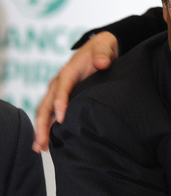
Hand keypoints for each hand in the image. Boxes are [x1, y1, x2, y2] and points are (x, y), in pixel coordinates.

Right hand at [33, 31, 118, 151]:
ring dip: (41, 129)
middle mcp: (59, 82)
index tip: (61, 119)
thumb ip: (103, 54)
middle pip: (47, 104)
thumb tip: (102, 63)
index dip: (60, 102)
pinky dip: (48, 127)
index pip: (62, 87)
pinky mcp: (63, 98)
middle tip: (43, 142)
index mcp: (69, 71)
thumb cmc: (102, 48)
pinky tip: (48, 143)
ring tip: (40, 148)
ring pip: (45, 111)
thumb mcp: (104, 47)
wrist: (100, 48)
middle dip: (43, 123)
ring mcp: (59, 91)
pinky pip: (51, 113)